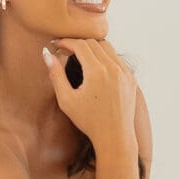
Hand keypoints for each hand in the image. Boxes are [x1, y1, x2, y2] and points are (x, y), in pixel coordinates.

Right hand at [41, 35, 138, 151]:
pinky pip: (116, 58)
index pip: (80, 44)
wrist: (115, 136)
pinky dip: (104, 56)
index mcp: (97, 71)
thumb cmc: (88, 121)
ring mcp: (125, 72)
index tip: (56, 45)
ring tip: (79, 56)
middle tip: (65, 50)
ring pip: (107, 47)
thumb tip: (47, 54)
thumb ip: (56, 74)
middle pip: (93, 42)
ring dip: (92, 47)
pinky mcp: (131, 78)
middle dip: (78, 43)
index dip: (66, 42)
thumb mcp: (66, 99)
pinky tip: (95, 66)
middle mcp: (113, 68)